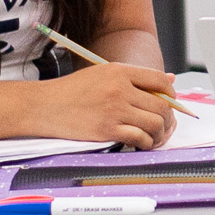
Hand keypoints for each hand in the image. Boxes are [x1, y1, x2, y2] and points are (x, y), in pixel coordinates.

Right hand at [36, 62, 177, 148]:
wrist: (43, 106)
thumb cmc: (73, 91)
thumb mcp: (103, 74)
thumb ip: (136, 78)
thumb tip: (170, 80)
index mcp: (119, 71)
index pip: (159, 80)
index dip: (170, 94)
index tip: (170, 102)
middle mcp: (120, 88)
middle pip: (161, 104)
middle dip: (169, 118)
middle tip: (166, 125)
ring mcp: (114, 110)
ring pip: (154, 122)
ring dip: (160, 133)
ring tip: (156, 136)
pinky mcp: (106, 130)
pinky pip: (139, 137)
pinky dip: (146, 143)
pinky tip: (142, 143)